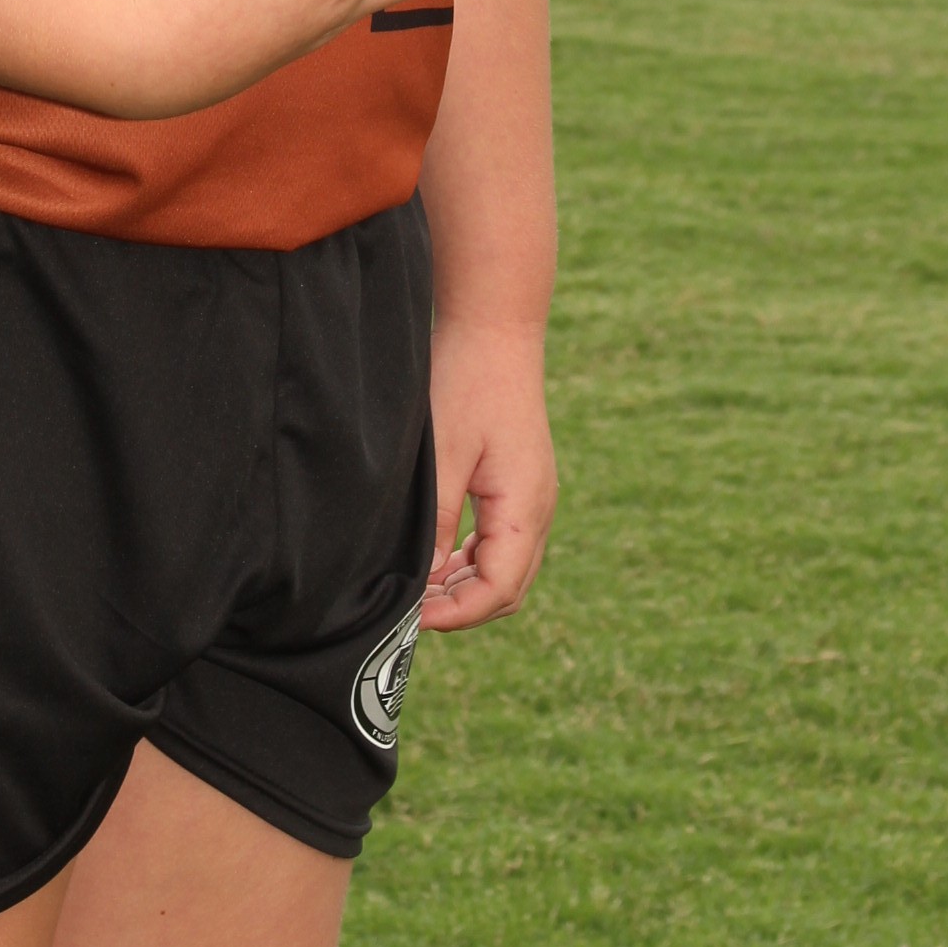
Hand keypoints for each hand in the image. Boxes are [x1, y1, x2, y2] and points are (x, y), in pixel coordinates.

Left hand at [422, 320, 555, 631]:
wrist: (493, 328)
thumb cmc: (466, 383)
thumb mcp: (443, 457)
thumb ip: (435, 522)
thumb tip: (425, 581)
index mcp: (524, 508)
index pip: (499, 591)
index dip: (456, 615)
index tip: (411, 619)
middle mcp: (538, 510)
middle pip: (507, 589)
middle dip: (461, 609)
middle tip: (409, 612)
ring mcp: (532, 497)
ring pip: (506, 568)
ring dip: (465, 586)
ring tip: (417, 588)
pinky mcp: (520, 483)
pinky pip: (501, 541)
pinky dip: (471, 560)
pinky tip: (437, 557)